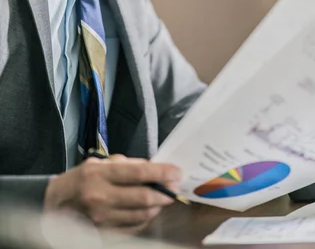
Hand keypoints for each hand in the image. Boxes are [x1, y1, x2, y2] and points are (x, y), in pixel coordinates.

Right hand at [44, 154, 181, 232]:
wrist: (54, 205)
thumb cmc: (80, 180)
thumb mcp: (98, 163)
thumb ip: (126, 164)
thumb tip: (153, 167)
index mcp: (100, 175)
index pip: (138, 173)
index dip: (162, 173)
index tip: (177, 171)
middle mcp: (101, 198)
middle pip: (144, 198)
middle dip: (165, 192)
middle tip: (175, 185)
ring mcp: (103, 219)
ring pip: (142, 215)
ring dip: (158, 206)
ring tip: (164, 197)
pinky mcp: (105, 234)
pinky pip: (134, 228)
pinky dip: (146, 218)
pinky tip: (149, 210)